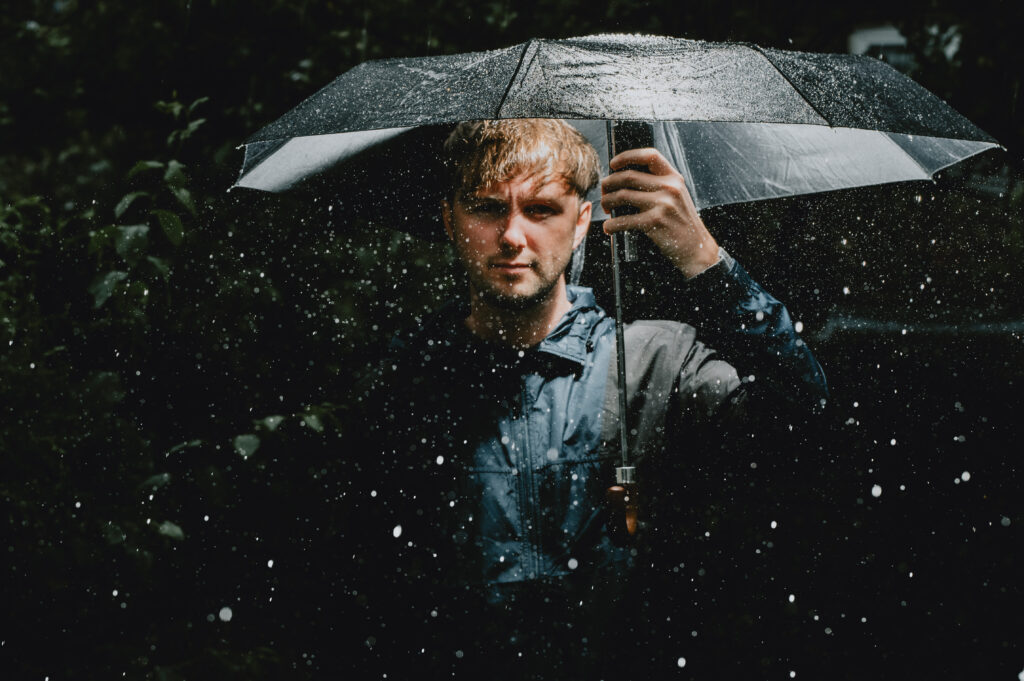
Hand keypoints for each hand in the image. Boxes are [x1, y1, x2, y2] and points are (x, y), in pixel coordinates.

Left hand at [601, 148, 718, 278]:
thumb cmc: (682, 222)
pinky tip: (609, 228)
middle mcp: (669, 187)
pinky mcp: (654, 222)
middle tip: (604, 192)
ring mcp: (662, 204)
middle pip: (628, 176)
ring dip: (607, 202)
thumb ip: (658, 184)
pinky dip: (611, 225)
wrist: (697, 247)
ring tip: (606, 208)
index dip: (627, 156)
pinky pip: (623, 220)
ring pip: (622, 195)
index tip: (613, 164)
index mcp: (674, 177)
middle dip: (609, 183)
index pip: (649, 156)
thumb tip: (625, 178)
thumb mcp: (677, 196)